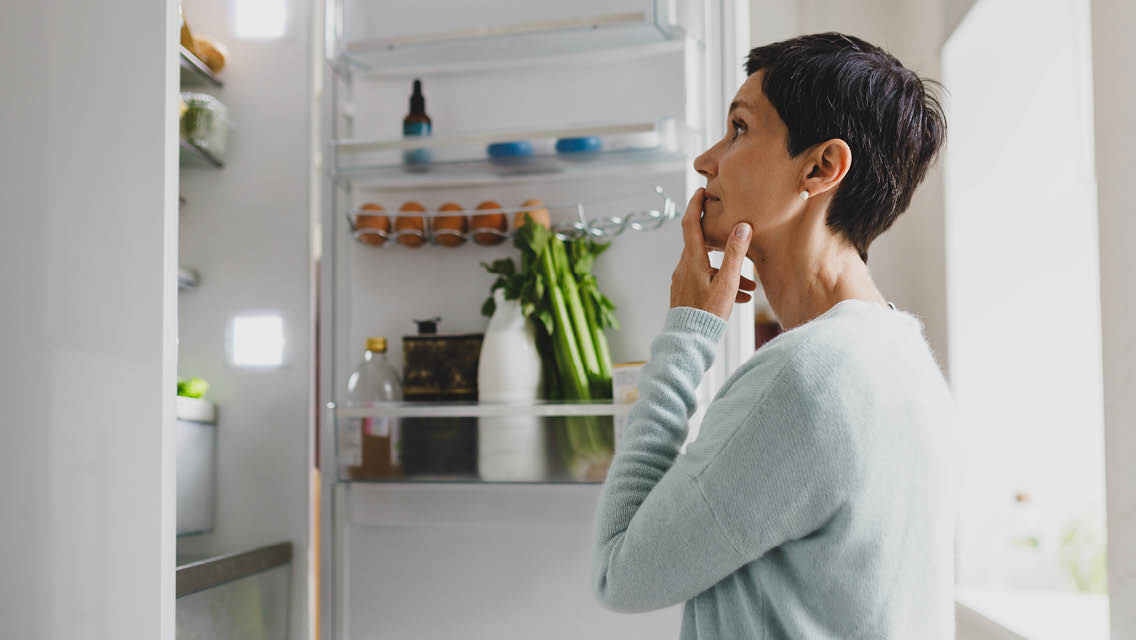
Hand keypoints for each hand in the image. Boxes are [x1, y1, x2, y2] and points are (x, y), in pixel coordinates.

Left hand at [670, 188, 756, 319]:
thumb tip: (742, 227)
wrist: (689, 340)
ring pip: (708, 268)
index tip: (701, 191)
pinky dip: (722, 284)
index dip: (695, 205)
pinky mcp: (686, 295)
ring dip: (728, 272)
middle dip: (722, 243)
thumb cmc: (708, 313)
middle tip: (735, 234)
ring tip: (749, 287)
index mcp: (692, 260)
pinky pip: (705, 282)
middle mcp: (684, 268)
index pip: (689, 223)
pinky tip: (739, 298)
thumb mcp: (727, 282)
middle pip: (702, 245)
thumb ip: (736, 254)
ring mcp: (683, 281)